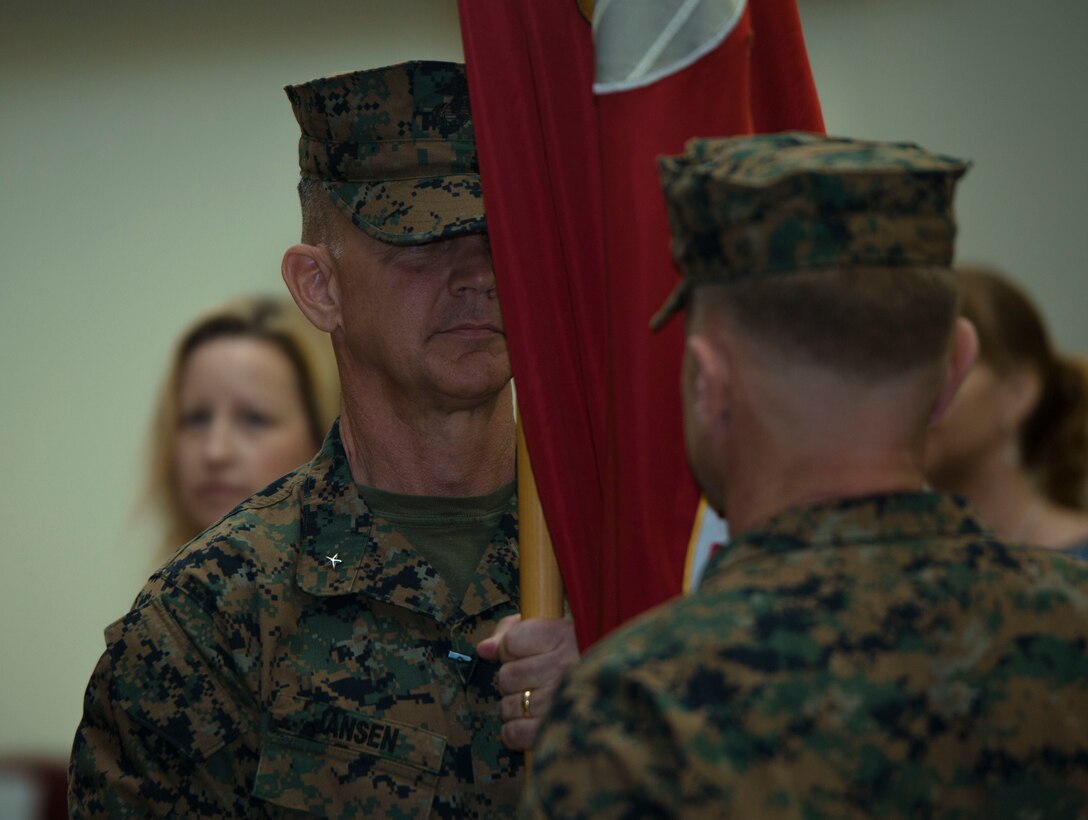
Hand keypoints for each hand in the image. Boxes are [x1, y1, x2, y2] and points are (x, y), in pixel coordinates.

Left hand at [476, 614, 578, 750]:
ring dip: (514, 705)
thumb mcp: (546, 628)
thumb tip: (484, 649)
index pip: (511, 642)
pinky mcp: (559, 730)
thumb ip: (510, 632)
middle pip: (507, 676)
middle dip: (512, 679)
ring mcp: (562, 699)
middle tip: (531, 680)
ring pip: (510, 705)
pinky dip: (514, 731)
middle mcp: (564, 666)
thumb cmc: (572, 652)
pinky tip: (528, 722)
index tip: (522, 652)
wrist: (613, 683)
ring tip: (533, 700)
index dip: (509, 649)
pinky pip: (515, 732)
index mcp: (563, 635)